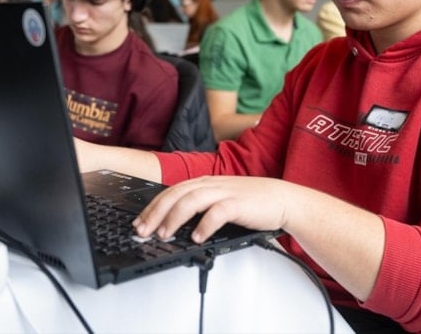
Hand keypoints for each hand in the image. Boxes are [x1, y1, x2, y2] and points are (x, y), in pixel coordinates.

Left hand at [133, 175, 288, 243]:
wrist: (281, 199)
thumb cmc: (251, 202)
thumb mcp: (220, 200)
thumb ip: (200, 207)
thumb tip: (174, 224)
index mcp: (204, 182)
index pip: (171, 192)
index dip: (152, 207)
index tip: (139, 223)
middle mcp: (211, 184)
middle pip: (176, 194)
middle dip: (156, 213)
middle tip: (142, 231)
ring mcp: (224, 192)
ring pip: (192, 200)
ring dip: (175, 218)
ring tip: (164, 234)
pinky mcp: (238, 204)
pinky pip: (217, 212)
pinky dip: (205, 225)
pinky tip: (196, 237)